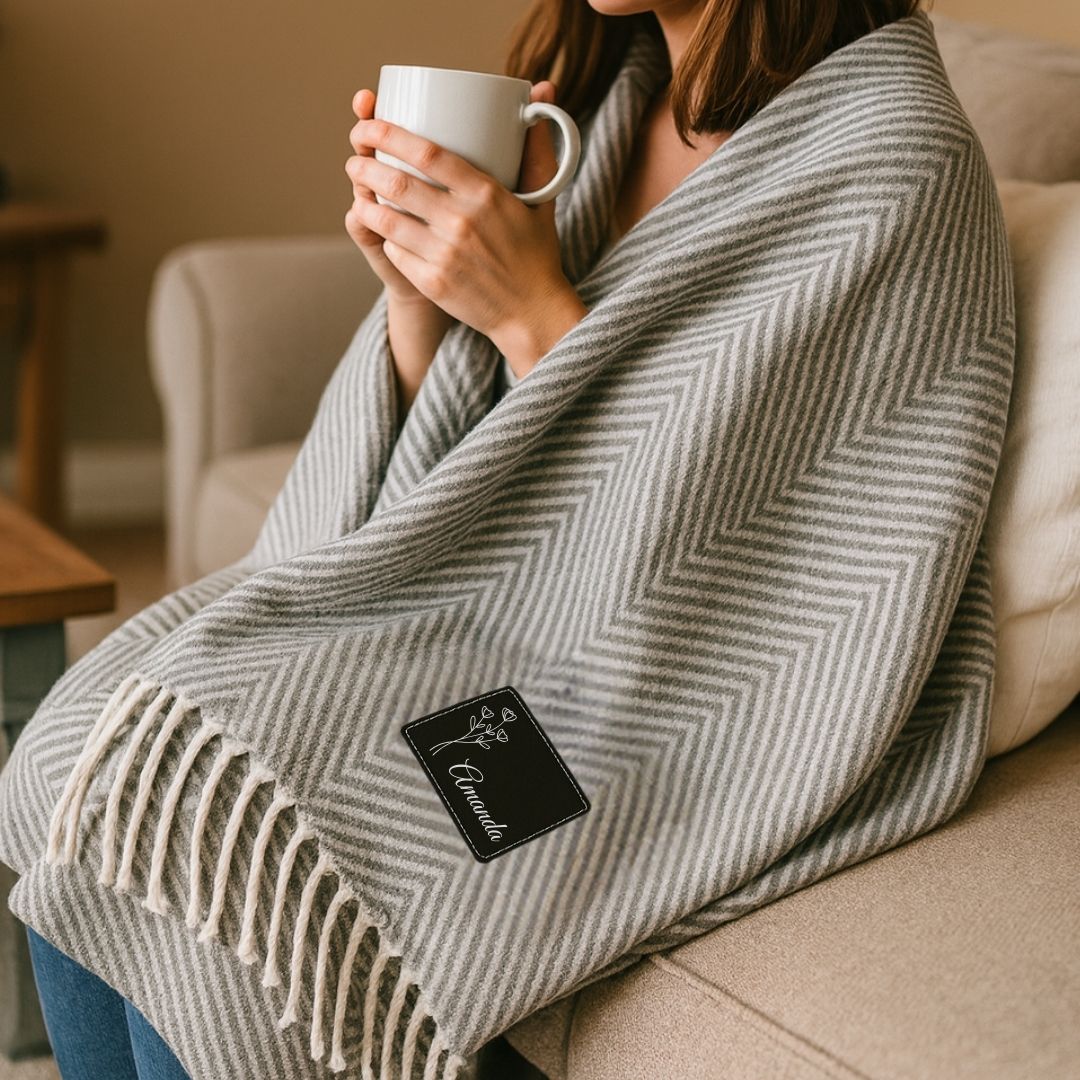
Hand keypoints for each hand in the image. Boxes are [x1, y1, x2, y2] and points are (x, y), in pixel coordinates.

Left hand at [345, 81, 585, 372]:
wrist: (532, 313)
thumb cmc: (536, 253)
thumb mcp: (542, 198)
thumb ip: (535, 147)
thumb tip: (540, 95)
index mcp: (485, 194)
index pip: (426, 152)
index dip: (388, 134)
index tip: (368, 125)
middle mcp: (462, 222)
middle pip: (397, 183)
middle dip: (364, 165)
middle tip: (354, 159)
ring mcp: (445, 254)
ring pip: (387, 219)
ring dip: (364, 201)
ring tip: (358, 191)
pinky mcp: (433, 282)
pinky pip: (394, 251)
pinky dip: (384, 237)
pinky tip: (380, 228)